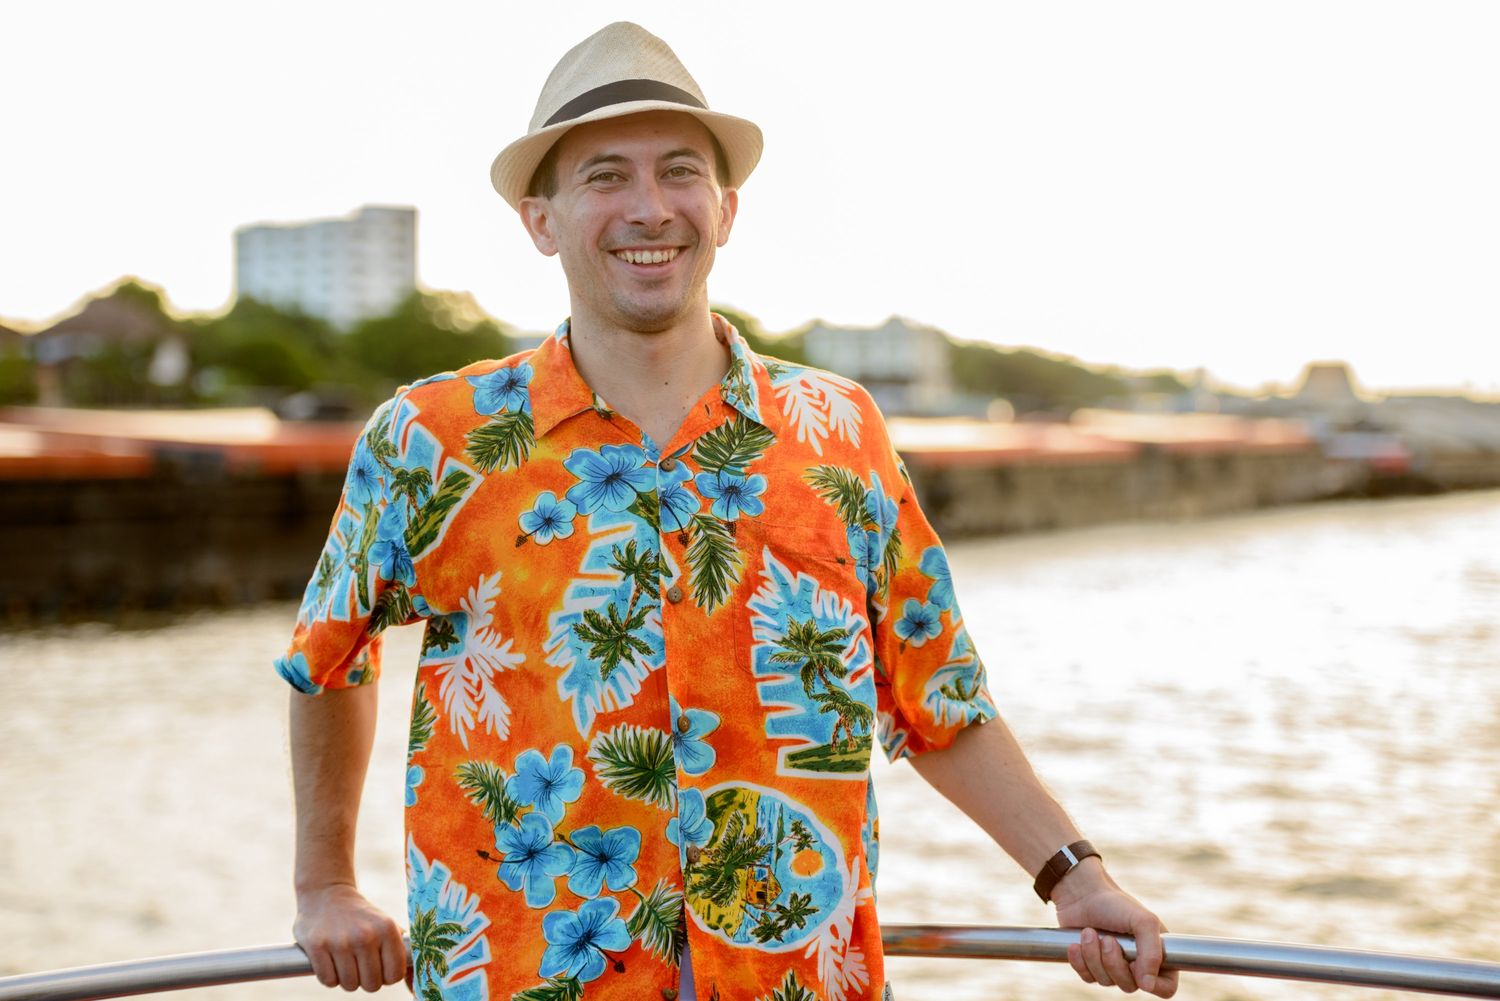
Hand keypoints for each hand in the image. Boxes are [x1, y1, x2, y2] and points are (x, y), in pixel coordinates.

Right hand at [293, 883, 405, 991]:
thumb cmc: (360, 915)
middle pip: (372, 985)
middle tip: (360, 966)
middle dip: (366, 980)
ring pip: (350, 985)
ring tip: (345, 962)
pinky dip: (329, 977)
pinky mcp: (317, 947)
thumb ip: (399, 944)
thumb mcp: (385, 922)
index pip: (395, 975)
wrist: (326, 894)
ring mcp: (340, 942)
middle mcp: (365, 936)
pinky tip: (330, 962)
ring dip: (347, 979)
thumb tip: (413, 964)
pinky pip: (328, 981)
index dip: (387, 978)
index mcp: (386, 929)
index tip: (380, 970)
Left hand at [1052, 860, 1177, 997]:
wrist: (1081, 894)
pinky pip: (1087, 977)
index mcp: (1156, 954)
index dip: (1153, 984)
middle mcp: (1137, 964)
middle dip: (1114, 962)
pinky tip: (1076, 944)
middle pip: (1130, 986)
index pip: (1166, 987)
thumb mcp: (1143, 921)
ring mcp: (1113, 966)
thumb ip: (1152, 953)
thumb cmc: (1115, 904)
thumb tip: (1147, 985)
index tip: (1134, 964)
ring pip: (1106, 982)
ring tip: (1089, 932)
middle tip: (1107, 939)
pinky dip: (1080, 961)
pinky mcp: (1091, 966)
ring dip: (1094, 956)